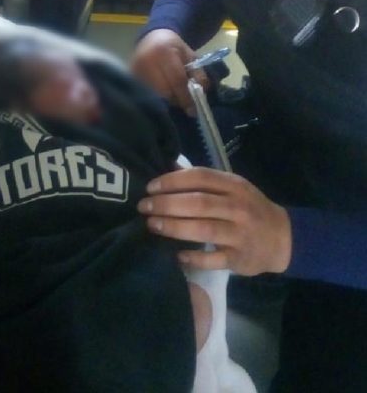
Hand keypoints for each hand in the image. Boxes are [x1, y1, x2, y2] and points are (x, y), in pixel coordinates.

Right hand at [131, 29, 207, 109]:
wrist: (152, 37)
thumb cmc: (174, 47)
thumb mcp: (190, 56)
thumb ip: (198, 73)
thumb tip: (202, 92)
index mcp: (164, 51)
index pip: (177, 79)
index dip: (185, 96)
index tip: (193, 110)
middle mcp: (146, 60)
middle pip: (163, 90)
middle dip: (176, 101)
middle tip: (184, 106)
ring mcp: (135, 68)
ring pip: (153, 95)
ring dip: (165, 102)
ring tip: (174, 101)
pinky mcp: (130, 76)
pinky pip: (144, 93)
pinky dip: (155, 98)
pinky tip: (162, 98)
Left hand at [138, 167, 291, 275]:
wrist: (283, 238)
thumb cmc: (250, 208)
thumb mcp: (233, 187)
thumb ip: (204, 180)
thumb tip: (170, 167)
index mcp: (234, 186)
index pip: (200, 177)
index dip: (173, 180)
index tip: (151, 187)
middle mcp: (238, 207)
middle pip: (198, 203)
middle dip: (167, 204)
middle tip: (144, 206)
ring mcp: (239, 234)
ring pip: (203, 229)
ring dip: (174, 226)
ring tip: (152, 225)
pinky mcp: (239, 258)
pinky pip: (213, 259)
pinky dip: (193, 257)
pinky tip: (176, 255)